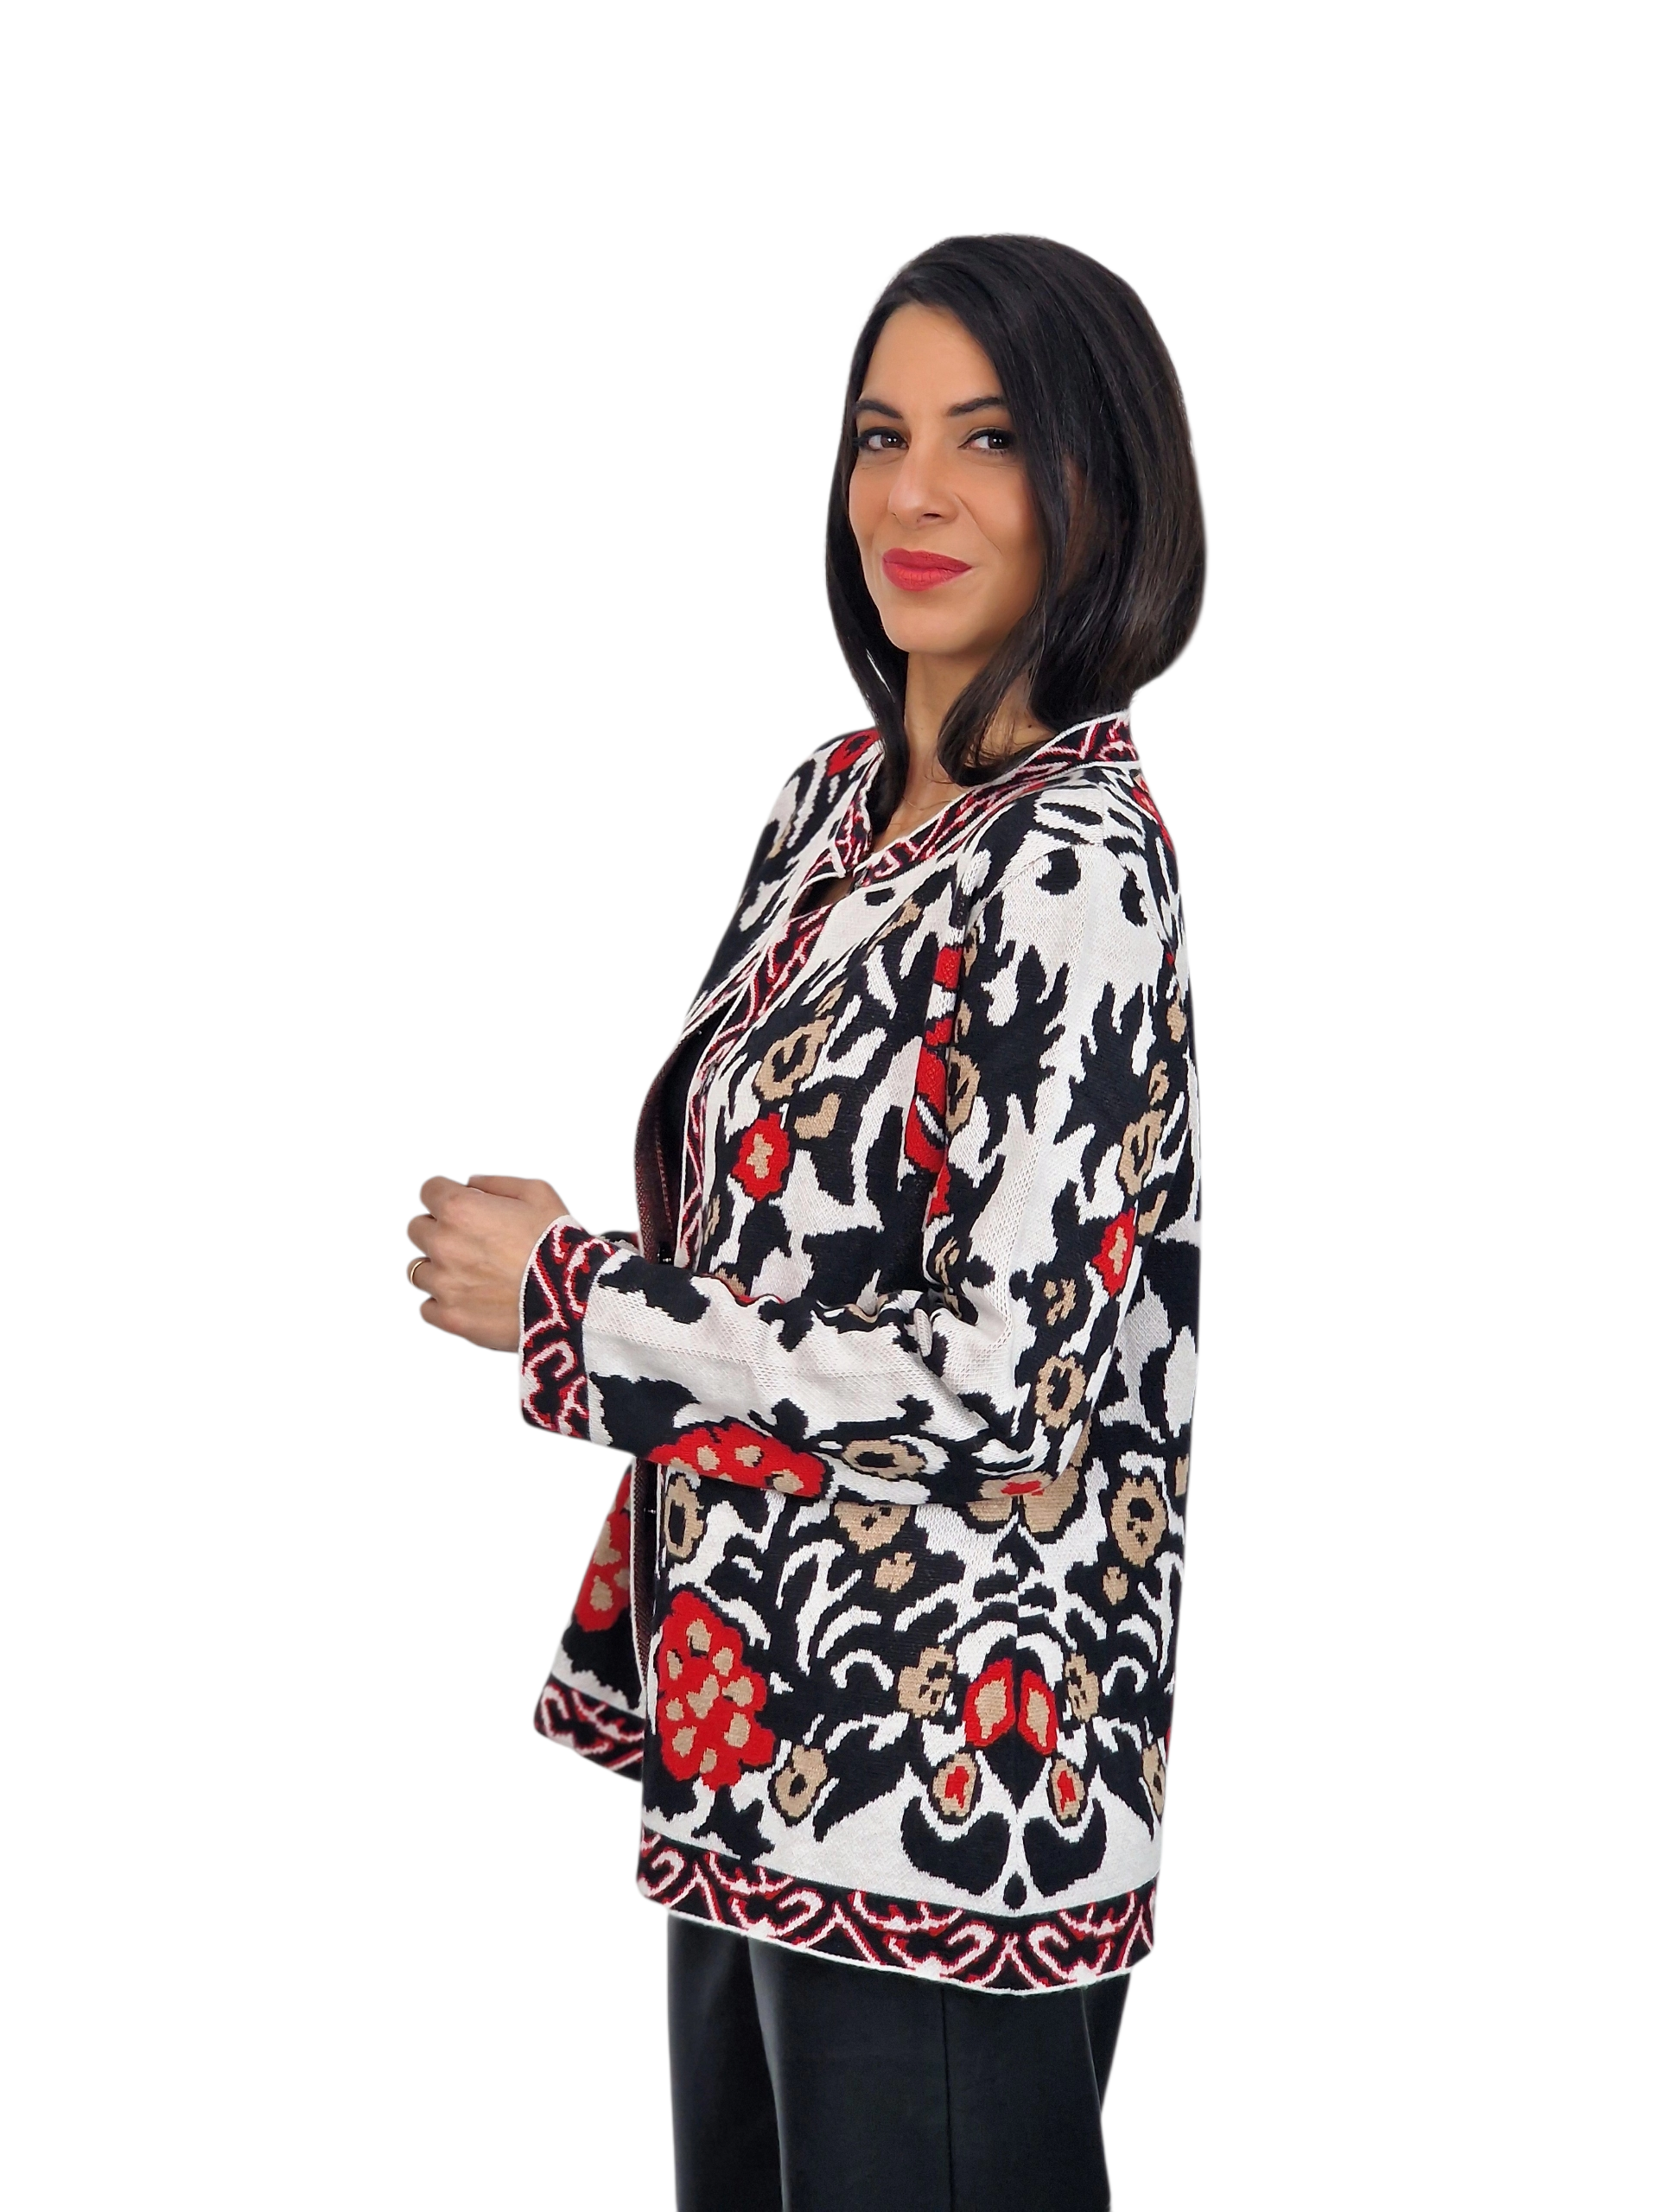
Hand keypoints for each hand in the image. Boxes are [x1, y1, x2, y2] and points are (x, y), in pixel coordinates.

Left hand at [407, 1175, 567, 1349]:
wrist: (573, 1300)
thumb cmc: (560, 1247)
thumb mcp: (538, 1193)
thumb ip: (497, 1184)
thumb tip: (471, 1185)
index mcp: (460, 1209)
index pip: (429, 1191)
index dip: (449, 1197)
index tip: (464, 1207)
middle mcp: (444, 1244)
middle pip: (418, 1228)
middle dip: (441, 1230)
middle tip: (472, 1242)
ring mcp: (443, 1284)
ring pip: (418, 1270)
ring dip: (440, 1268)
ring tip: (474, 1275)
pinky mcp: (450, 1317)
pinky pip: (428, 1308)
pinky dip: (444, 1303)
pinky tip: (470, 1299)